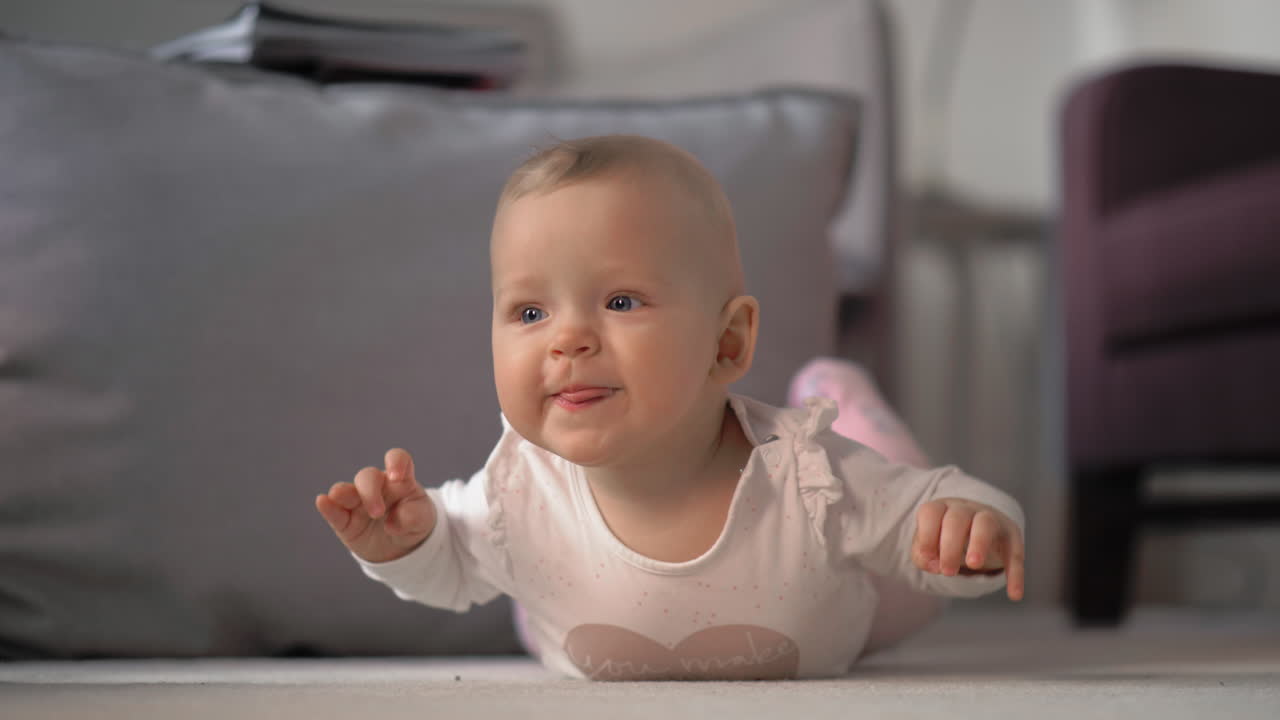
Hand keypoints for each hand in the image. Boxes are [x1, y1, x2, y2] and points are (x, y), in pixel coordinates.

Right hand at [315, 448, 436, 563]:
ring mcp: (357, 502)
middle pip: (367, 476)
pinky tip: (322, 501)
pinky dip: (327, 506)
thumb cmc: (414, 522)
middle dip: (370, 492)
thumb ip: (414, 516)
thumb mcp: (423, 519)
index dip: (395, 462)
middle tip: (377, 513)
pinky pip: (334, 512)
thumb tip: (392, 524)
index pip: (396, 459)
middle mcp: (376, 486)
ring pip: (345, 490)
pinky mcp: (345, 521)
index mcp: (399, 480)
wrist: (402, 547)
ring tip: (340, 497)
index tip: (397, 476)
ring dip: (343, 493)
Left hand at [912, 498, 1024, 600]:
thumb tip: (934, 566)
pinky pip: (1015, 552)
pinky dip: (1015, 573)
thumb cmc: (946, 538)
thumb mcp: (930, 545)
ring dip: (979, 543)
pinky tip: (1014, 595)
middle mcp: (966, 510)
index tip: (927, 558)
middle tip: (948, 572)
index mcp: (942, 509)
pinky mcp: (1011, 536)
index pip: (931, 512)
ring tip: (974, 565)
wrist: (979, 527)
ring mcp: (991, 520)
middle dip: (950, 545)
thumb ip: (923, 556)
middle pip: (957, 518)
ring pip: (986, 523)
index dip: (926, 535)